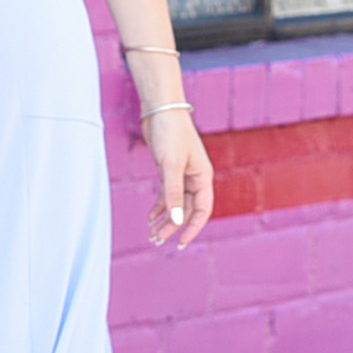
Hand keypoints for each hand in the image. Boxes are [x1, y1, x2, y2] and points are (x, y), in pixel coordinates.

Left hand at [144, 107, 212, 248]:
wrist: (160, 109)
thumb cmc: (171, 133)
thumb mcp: (171, 165)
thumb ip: (173, 193)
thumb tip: (176, 220)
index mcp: (203, 177)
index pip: (202, 210)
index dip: (193, 228)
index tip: (181, 243)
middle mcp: (195, 177)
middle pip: (186, 210)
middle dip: (172, 226)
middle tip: (157, 240)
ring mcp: (182, 174)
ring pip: (175, 204)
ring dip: (164, 219)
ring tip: (151, 234)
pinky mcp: (169, 169)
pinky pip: (166, 194)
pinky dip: (159, 206)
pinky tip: (150, 217)